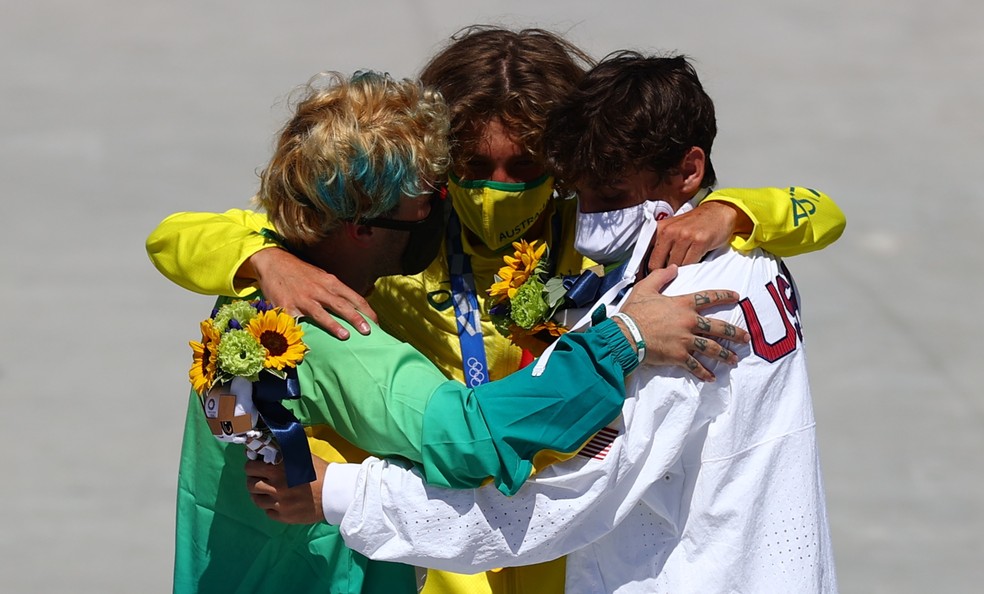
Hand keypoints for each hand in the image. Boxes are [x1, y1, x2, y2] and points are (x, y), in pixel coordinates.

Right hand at [244, 248, 377, 339]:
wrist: (274, 262)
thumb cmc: (301, 272)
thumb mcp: (322, 276)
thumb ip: (336, 290)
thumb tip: (354, 305)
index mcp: (330, 282)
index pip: (354, 297)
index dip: (367, 311)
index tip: (376, 323)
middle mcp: (319, 290)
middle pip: (342, 305)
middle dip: (357, 318)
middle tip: (369, 331)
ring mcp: (303, 299)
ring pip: (321, 313)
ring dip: (334, 325)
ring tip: (346, 336)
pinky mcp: (287, 306)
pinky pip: (296, 321)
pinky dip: (302, 331)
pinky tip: (308, 343)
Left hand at [245, 455, 327, 523]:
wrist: (336, 493)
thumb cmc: (321, 472)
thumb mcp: (302, 456)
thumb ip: (285, 453)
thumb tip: (270, 448)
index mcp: (279, 469)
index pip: (251, 467)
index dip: (252, 465)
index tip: (255, 465)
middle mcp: (276, 486)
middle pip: (250, 484)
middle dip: (253, 480)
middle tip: (259, 479)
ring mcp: (279, 503)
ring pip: (256, 500)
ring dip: (259, 495)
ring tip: (267, 492)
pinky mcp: (284, 517)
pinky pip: (268, 512)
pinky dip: (270, 507)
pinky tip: (278, 503)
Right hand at [618, 266, 749, 380]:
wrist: (625, 335)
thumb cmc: (634, 312)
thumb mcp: (645, 288)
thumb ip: (661, 276)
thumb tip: (674, 268)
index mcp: (682, 304)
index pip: (708, 297)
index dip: (724, 296)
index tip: (737, 297)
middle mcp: (689, 322)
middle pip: (718, 327)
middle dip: (734, 333)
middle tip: (746, 338)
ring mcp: (685, 340)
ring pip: (712, 348)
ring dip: (725, 354)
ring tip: (734, 359)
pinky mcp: (679, 356)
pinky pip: (695, 365)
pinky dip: (704, 373)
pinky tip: (712, 377)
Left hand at [646, 201, 749, 270]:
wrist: (718, 212)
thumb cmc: (695, 222)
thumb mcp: (673, 227)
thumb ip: (662, 243)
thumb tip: (651, 265)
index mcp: (660, 228)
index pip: (648, 257)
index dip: (651, 270)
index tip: (655, 275)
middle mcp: (670, 231)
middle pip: (660, 264)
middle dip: (665, 272)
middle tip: (672, 273)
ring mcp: (685, 236)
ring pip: (676, 265)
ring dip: (680, 269)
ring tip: (686, 262)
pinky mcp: (700, 241)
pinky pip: (691, 263)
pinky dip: (692, 266)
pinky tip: (695, 258)